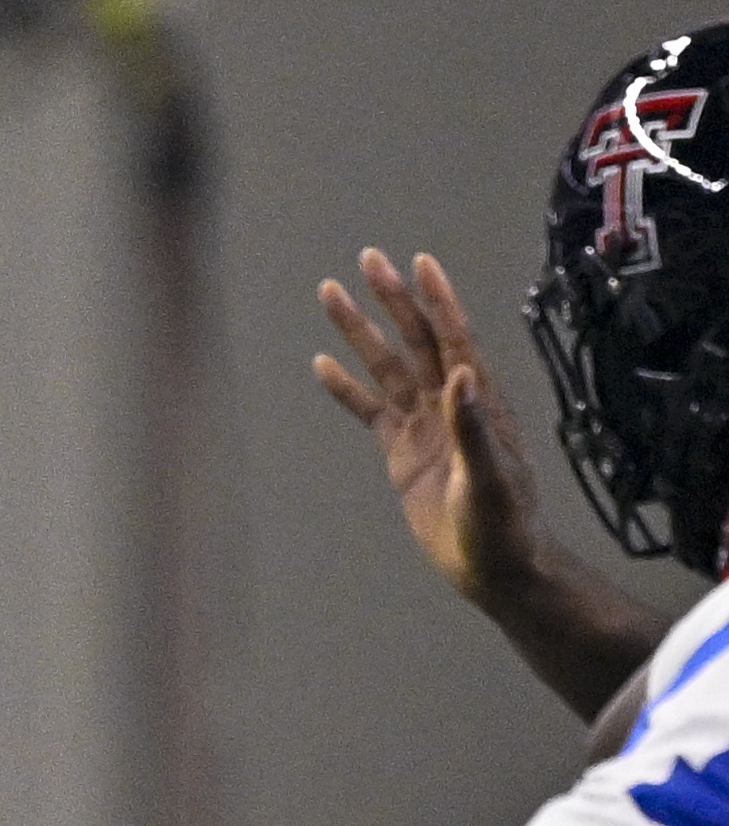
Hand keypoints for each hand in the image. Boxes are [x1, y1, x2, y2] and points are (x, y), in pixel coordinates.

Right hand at [314, 248, 546, 603]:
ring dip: (360, 333)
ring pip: (387, 367)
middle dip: (392, 299)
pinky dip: (346, 389)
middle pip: (416, 340)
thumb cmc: (502, 525)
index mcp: (477, 402)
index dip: (437, 301)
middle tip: (367, 259)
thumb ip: (475, 427)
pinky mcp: (401, 453)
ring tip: (330, 295)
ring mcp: (423, 426)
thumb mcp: (492, 479)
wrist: (492, 566)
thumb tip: (461, 372)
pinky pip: (369, 411)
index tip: (419, 262)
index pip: (455, 339)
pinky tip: (322, 365)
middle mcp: (450, 403)